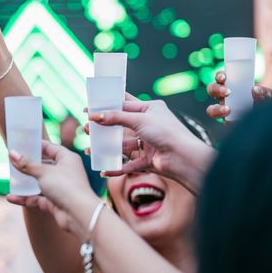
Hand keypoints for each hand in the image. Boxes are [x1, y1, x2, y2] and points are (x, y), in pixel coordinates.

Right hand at [6, 141, 97, 235]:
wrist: (80, 215)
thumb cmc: (66, 187)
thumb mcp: (43, 172)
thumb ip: (26, 164)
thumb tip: (11, 153)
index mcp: (67, 159)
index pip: (50, 147)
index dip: (36, 145)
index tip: (21, 144)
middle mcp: (65, 172)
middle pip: (43, 165)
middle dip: (28, 165)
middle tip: (12, 161)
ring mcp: (60, 188)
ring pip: (39, 183)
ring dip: (25, 183)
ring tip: (10, 179)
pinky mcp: (55, 202)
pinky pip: (37, 198)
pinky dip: (25, 198)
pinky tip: (11, 197)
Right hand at [86, 97, 214, 193]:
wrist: (185, 159)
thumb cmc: (167, 133)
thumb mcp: (139, 119)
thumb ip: (116, 117)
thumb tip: (95, 115)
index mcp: (150, 109)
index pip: (124, 103)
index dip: (106, 105)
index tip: (90, 108)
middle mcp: (149, 125)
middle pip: (121, 126)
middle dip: (103, 128)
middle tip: (87, 129)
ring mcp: (148, 143)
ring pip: (122, 146)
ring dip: (107, 148)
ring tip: (91, 149)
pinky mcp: (148, 160)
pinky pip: (129, 164)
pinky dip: (117, 167)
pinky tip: (104, 169)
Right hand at [206, 71, 271, 119]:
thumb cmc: (268, 104)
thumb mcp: (269, 96)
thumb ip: (264, 93)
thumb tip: (254, 89)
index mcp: (232, 86)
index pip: (221, 78)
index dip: (219, 76)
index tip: (224, 77)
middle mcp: (225, 98)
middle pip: (212, 90)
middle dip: (216, 89)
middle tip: (227, 92)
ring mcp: (225, 111)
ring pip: (212, 109)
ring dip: (216, 108)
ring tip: (227, 109)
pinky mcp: (229, 124)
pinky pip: (223, 123)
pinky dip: (227, 121)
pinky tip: (235, 121)